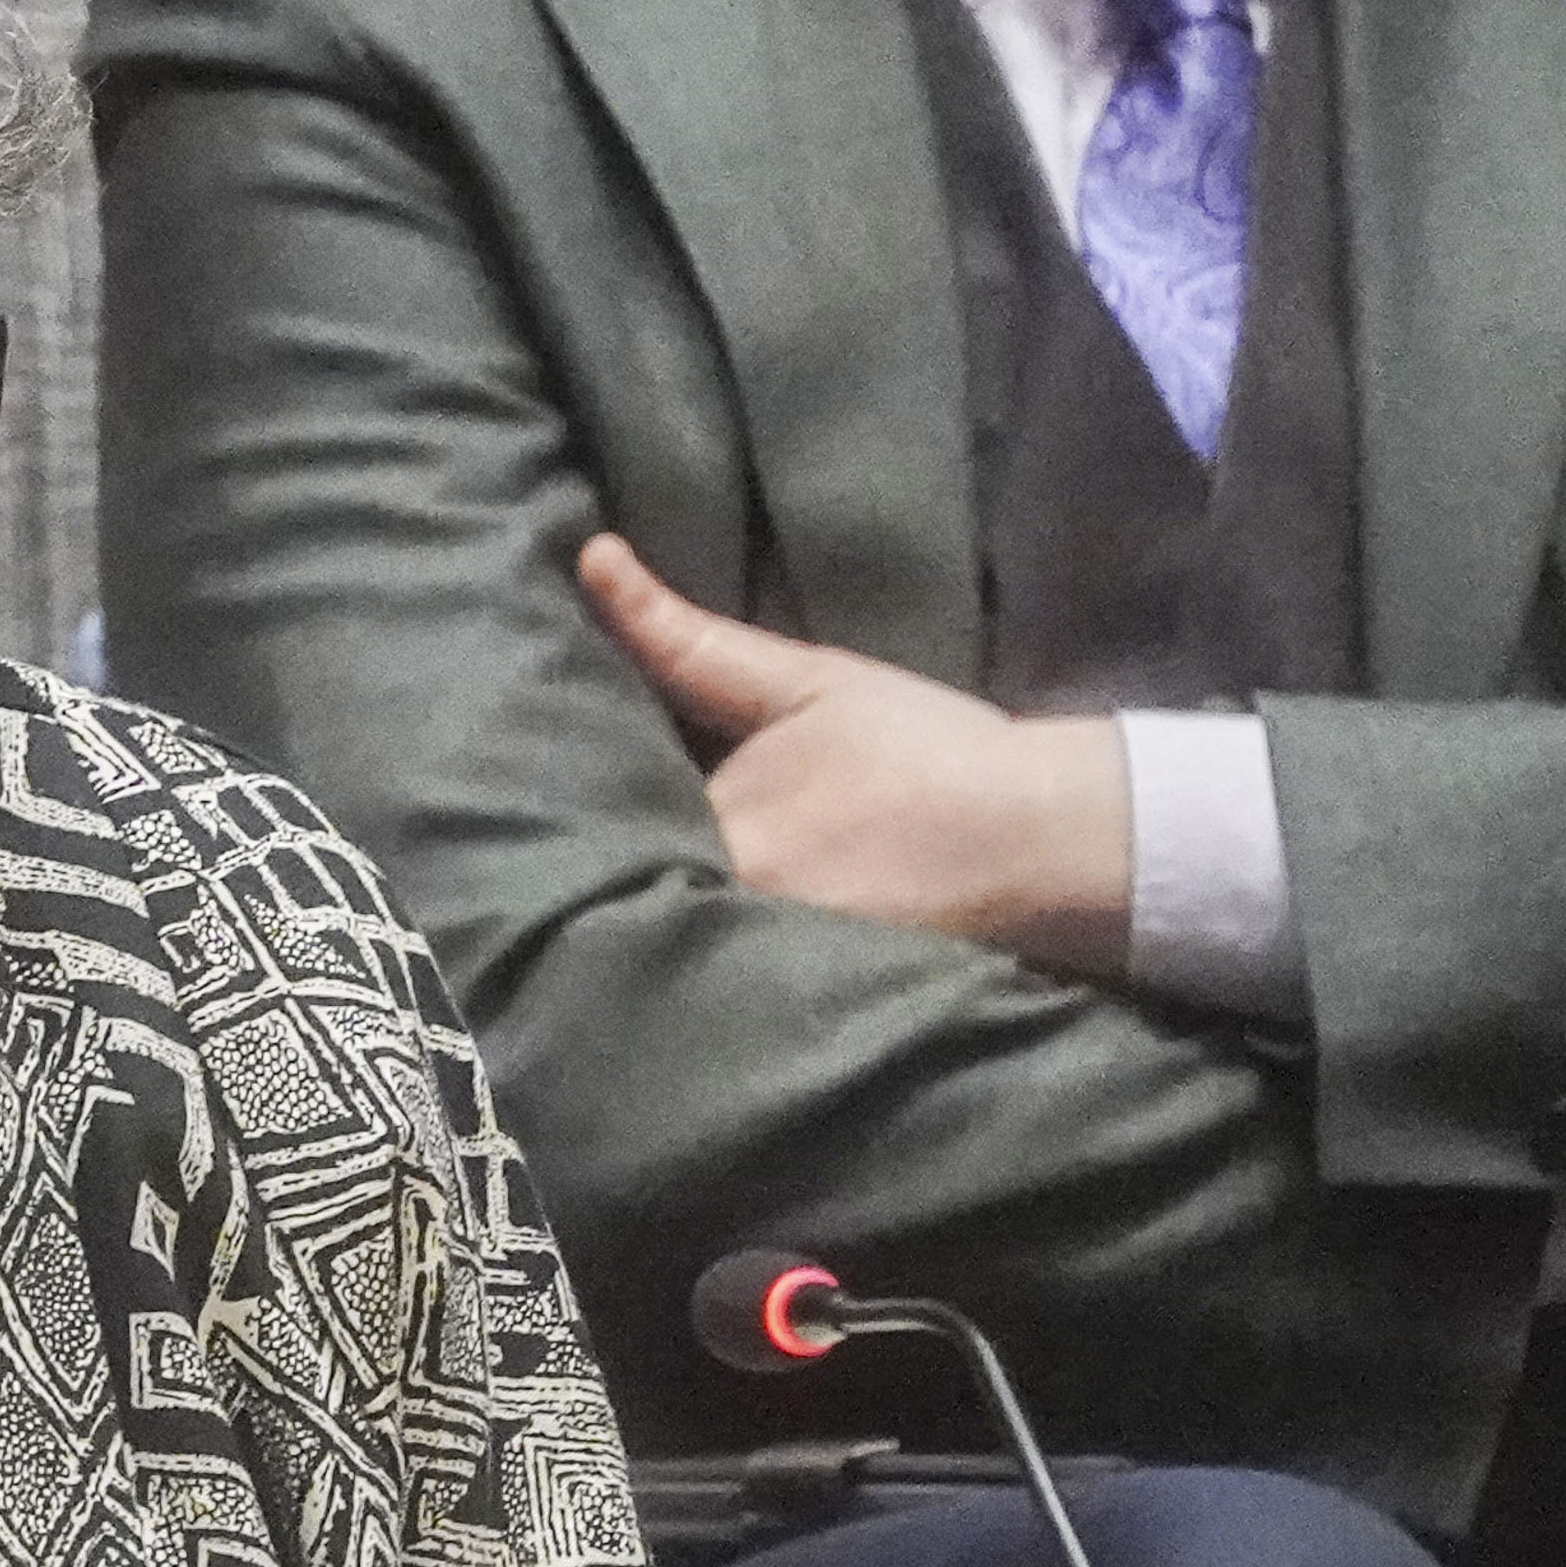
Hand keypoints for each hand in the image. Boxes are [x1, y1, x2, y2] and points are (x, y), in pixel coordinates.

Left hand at [575, 537, 1131, 968]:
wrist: (1042, 839)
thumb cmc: (928, 752)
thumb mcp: (809, 682)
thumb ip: (688, 639)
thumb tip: (593, 561)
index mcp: (726, 835)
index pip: (597, 823)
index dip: (555, 802)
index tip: (523, 778)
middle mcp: (735, 917)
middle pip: (620, 891)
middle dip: (586, 862)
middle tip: (535, 835)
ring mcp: (766, 971)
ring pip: (660, 936)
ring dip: (630, 910)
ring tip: (577, 885)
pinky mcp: (795, 1005)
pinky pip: (711, 977)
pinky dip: (687, 952)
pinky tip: (672, 926)